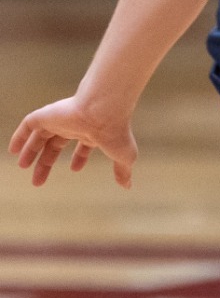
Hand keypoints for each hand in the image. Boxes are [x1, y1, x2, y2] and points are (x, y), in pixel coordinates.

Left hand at [10, 95, 136, 187]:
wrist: (103, 111)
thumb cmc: (116, 132)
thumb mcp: (123, 156)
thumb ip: (123, 171)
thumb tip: (128, 186)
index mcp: (93, 133)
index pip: (83, 145)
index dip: (79, 158)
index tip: (74, 169)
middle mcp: (75, 125)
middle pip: (56, 145)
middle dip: (47, 163)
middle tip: (38, 181)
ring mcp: (60, 120)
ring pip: (40, 136)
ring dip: (30, 151)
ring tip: (22, 165)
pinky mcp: (46, 115)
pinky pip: (28, 125)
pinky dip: (19, 136)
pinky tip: (12, 149)